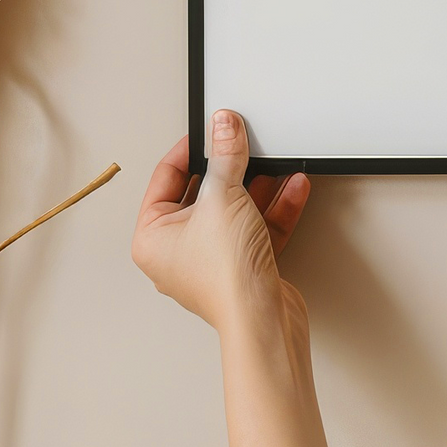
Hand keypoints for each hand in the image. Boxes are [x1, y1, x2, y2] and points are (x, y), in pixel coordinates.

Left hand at [132, 110, 310, 335]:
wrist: (262, 319)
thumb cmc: (225, 276)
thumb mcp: (223, 197)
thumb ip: (226, 156)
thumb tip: (223, 127)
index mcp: (153, 237)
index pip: (167, 179)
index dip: (190, 149)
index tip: (211, 129)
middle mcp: (178, 251)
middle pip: (205, 193)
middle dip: (232, 168)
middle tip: (244, 143)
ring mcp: (213, 259)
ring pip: (235, 209)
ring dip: (260, 185)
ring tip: (276, 163)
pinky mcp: (244, 266)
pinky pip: (258, 227)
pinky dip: (275, 207)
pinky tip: (293, 187)